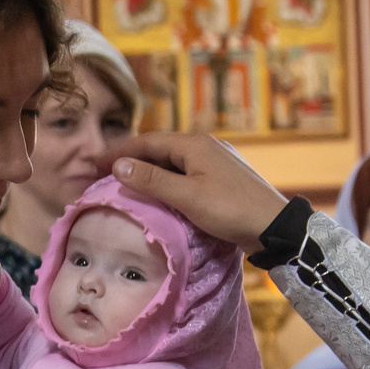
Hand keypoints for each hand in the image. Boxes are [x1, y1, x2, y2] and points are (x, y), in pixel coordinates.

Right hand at [112, 133, 291, 254]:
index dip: (119, 152)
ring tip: (126, 181)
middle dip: (131, 159)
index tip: (94, 164)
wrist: (275, 226)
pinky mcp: (223, 175)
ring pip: (173, 160)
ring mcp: (216, 159)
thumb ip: (152, 180)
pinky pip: (185, 170)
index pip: (147, 142)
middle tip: (104, 173)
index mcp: (193, 144)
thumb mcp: (187, 196)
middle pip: (159, 148)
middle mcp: (204, 144)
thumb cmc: (230, 210)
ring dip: (148, 168)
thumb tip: (118, 165)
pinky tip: (160, 189)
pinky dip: (166, 177)